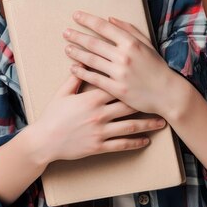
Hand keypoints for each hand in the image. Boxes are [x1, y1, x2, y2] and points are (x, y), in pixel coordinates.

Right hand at [32, 72, 166, 163]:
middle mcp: (99, 113)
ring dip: (148, 125)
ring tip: (161, 122)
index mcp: (92, 98)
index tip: (147, 79)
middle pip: (129, 105)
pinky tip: (146, 141)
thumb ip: (76, 77)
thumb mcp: (63, 93)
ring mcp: (100, 131)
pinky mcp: (99, 146)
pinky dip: (135, 143)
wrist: (44, 140)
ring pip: (130, 126)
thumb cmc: (53, 115)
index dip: (133, 82)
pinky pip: (121, 144)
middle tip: (161, 100)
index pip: (117, 86)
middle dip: (146, 103)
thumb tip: (82, 60)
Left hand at [63, 10, 175, 116]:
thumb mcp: (146, 44)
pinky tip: (73, 68)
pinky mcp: (116, 89)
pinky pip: (94, 78)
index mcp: (131, 43)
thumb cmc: (157, 67)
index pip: (104, 27)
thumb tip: (110, 19)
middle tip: (65, 32)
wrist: (167, 93)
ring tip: (67, 48)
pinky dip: (82, 72)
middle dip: (77, 36)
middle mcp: (124, 56)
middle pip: (94, 43)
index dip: (88, 20)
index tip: (76, 15)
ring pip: (92, 60)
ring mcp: (119, 73)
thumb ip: (129, 29)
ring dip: (77, 53)